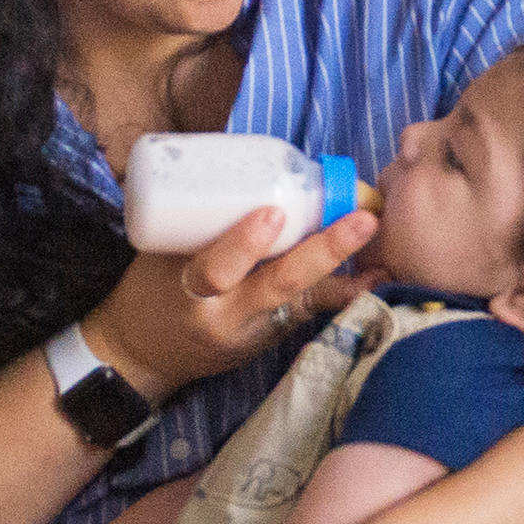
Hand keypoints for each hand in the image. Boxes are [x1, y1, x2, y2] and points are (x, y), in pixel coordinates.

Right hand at [86, 207, 382, 395]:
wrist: (143, 353)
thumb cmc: (152, 288)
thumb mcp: (164, 254)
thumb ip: (204, 222)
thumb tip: (257, 170)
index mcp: (188, 289)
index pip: (216, 268)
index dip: (243, 243)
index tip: (272, 212)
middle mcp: (224, 316)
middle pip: (276, 285)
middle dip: (322, 251)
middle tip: (361, 220)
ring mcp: (252, 333)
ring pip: (304, 301)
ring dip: (346, 273)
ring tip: (381, 250)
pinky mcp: (270, 341)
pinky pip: (310, 314)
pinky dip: (343, 294)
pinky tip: (375, 277)